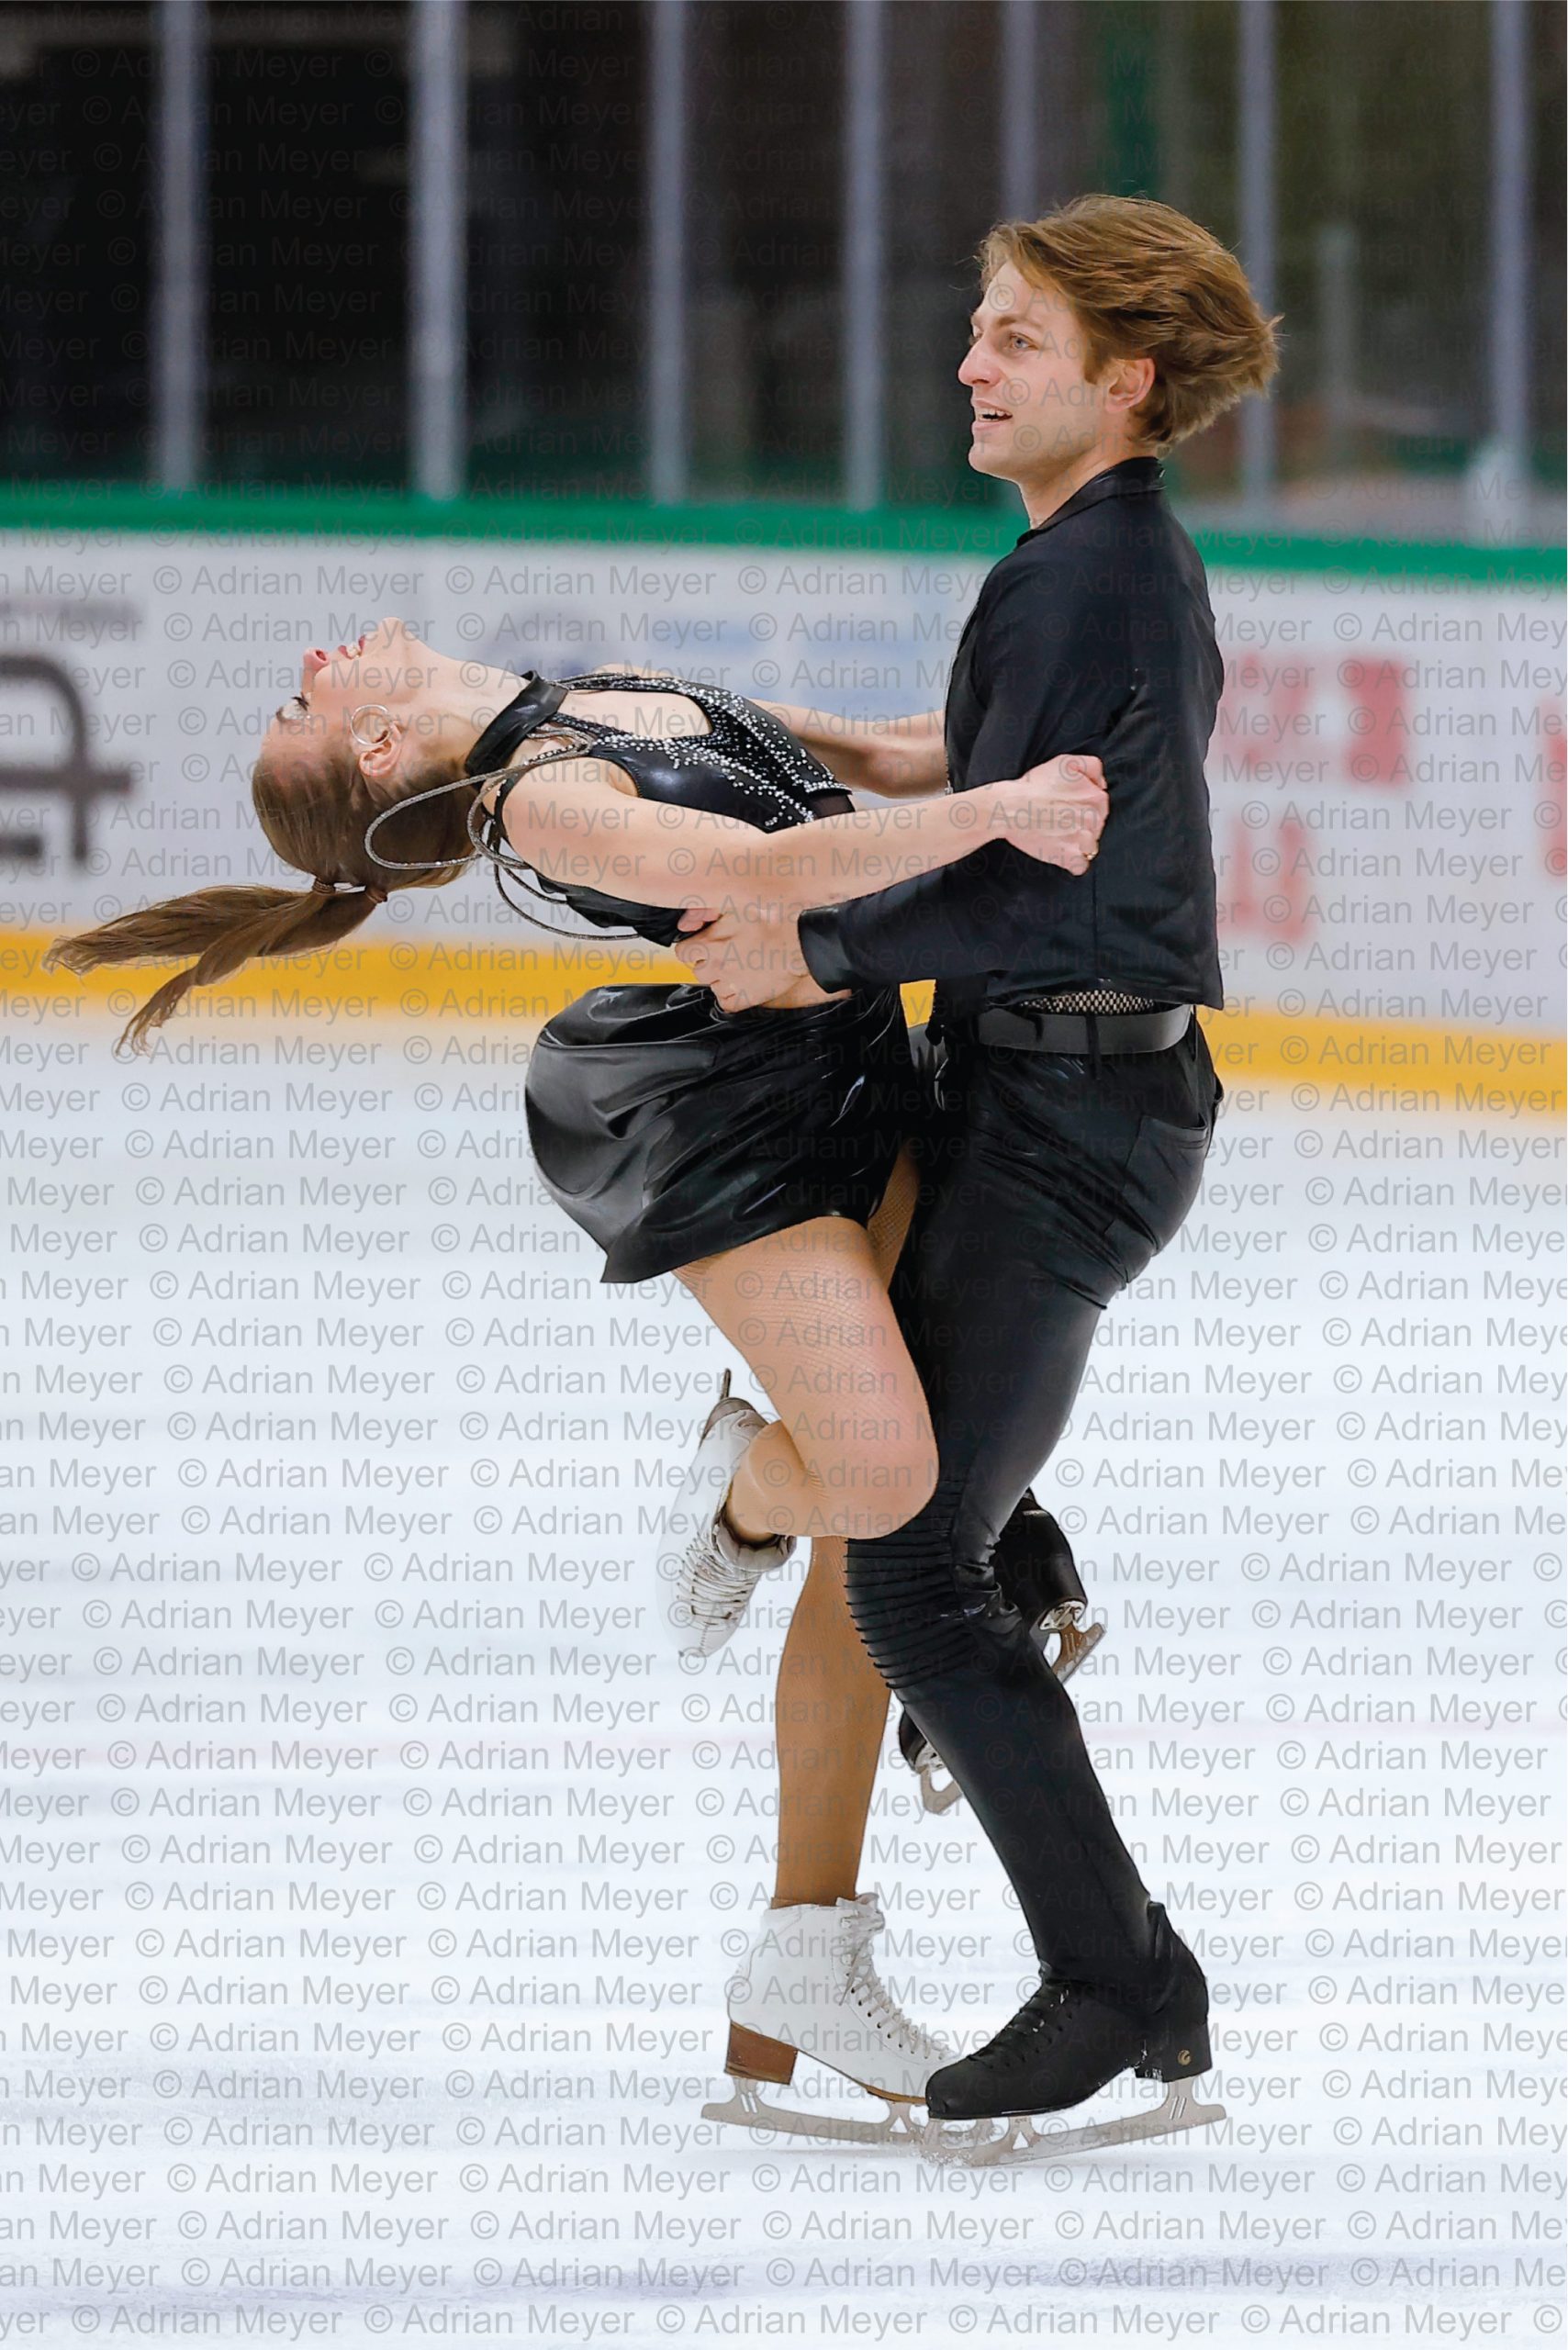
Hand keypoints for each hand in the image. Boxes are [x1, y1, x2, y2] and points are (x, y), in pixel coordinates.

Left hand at [674, 902, 835, 1011]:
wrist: (801, 941)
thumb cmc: (773, 919)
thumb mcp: (735, 903)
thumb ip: (705, 911)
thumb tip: (685, 923)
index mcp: (710, 942)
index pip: (683, 952)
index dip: (693, 947)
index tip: (704, 944)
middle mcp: (716, 965)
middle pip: (698, 970)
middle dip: (708, 962)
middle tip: (726, 952)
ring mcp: (731, 983)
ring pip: (712, 986)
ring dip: (719, 977)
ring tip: (738, 965)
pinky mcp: (746, 998)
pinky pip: (726, 1003)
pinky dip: (730, 996)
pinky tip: (740, 983)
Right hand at [992, 753, 1107, 874]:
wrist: (1011, 808)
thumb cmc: (1034, 786)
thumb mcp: (1066, 762)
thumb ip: (1092, 766)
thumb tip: (1101, 782)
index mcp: (1096, 797)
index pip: (1101, 803)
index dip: (1084, 802)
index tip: (1068, 803)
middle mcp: (1093, 819)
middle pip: (1098, 824)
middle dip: (1083, 822)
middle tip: (1061, 817)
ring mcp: (1082, 840)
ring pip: (1092, 845)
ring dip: (1080, 842)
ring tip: (1061, 834)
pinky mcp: (1068, 856)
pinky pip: (1081, 865)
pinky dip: (1073, 862)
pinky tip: (1064, 853)